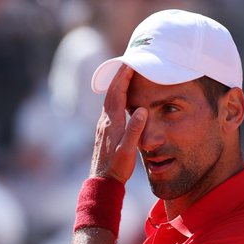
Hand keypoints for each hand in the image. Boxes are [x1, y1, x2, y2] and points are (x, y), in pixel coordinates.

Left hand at [90, 65, 147, 182]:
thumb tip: (141, 109)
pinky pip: (109, 108)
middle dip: (119, 76)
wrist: (102, 181)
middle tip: (129, 62)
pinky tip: (121, 99)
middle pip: (111, 93)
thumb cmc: (117, 167)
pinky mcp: (103, 132)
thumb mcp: (129, 150)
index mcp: (112, 122)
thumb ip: (135, 129)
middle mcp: (105, 121)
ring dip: (117, 86)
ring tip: (126, 75)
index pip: (117, 93)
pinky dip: (116, 97)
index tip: (131, 63)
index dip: (123, 77)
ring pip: (109, 100)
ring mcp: (103, 126)